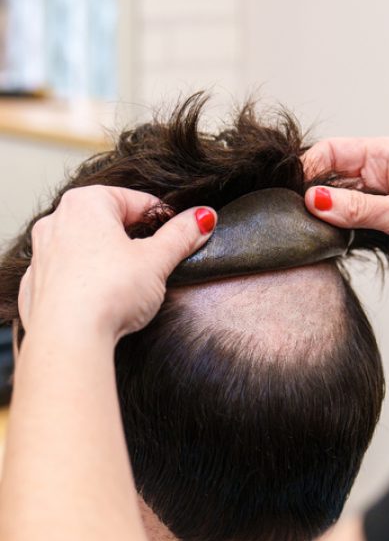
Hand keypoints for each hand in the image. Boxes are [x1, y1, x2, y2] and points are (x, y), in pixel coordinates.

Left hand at [18, 186, 215, 340]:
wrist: (68, 339)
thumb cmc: (109, 292)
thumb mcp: (157, 260)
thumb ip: (181, 235)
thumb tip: (202, 217)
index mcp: (86, 203)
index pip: (137, 201)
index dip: (164, 219)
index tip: (179, 235)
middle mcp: (56, 221)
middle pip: (108, 221)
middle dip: (134, 238)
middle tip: (157, 262)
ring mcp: (41, 254)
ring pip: (85, 247)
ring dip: (108, 259)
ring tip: (130, 284)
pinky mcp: (35, 285)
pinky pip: (68, 274)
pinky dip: (86, 281)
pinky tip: (102, 300)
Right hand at [304, 137, 388, 291]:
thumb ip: (357, 210)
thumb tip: (312, 201)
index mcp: (387, 156)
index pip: (331, 152)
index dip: (308, 170)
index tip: (290, 195)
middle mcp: (379, 178)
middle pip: (328, 180)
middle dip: (310, 197)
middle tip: (292, 221)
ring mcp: (380, 206)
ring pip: (335, 208)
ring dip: (322, 221)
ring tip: (304, 236)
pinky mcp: (383, 233)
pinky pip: (348, 231)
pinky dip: (334, 239)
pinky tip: (324, 248)